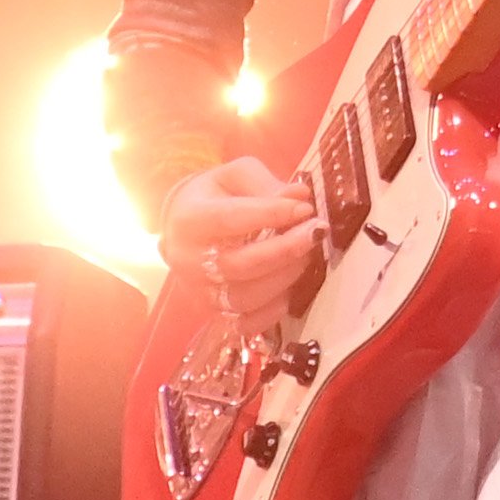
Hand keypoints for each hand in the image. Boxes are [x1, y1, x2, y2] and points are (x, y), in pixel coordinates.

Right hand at [161, 157, 317, 332]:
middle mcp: (188, 260)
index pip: (230, 220)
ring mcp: (198, 290)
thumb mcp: (235, 175)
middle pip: (240, 264)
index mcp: (189, 220)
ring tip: (306, 256)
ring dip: (284, 278)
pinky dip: (271, 312)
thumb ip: (266, 184)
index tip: (305, 209)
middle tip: (316, 232)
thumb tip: (300, 196)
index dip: (272, 214)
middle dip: (285, 249)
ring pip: (244, 297)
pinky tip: (291, 292)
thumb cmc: (215, 196)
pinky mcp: (212, 311)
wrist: (183, 224)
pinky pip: (243, 323)